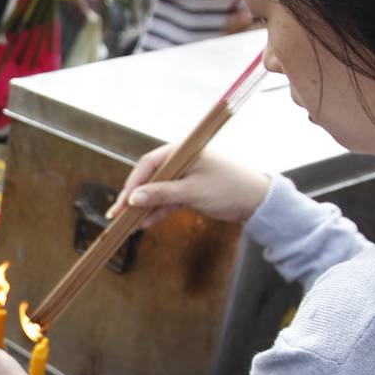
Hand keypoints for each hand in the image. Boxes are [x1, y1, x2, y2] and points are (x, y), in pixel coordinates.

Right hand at [107, 146, 271, 227]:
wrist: (257, 201)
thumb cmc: (228, 188)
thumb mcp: (192, 191)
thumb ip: (162, 194)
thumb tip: (133, 199)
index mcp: (182, 151)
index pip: (149, 164)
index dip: (133, 183)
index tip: (123, 202)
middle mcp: (181, 161)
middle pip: (150, 178)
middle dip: (134, 197)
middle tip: (117, 215)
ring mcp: (184, 177)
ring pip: (157, 191)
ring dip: (144, 207)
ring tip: (128, 223)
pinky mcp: (189, 191)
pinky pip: (168, 200)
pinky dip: (158, 211)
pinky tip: (145, 224)